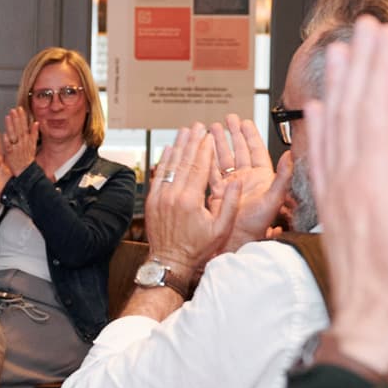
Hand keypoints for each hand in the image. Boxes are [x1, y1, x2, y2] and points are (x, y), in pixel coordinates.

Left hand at [2, 107, 37, 176]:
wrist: (26, 171)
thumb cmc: (27, 158)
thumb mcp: (33, 145)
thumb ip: (34, 133)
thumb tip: (37, 123)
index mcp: (27, 139)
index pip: (25, 126)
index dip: (22, 117)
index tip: (20, 109)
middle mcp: (22, 142)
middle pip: (19, 129)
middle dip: (16, 119)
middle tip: (13, 110)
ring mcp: (16, 148)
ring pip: (13, 135)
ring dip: (11, 126)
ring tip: (8, 117)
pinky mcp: (10, 154)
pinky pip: (9, 146)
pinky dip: (7, 140)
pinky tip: (5, 134)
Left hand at [143, 123, 241, 283]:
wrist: (169, 261)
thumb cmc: (197, 248)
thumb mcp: (220, 229)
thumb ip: (229, 204)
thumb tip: (236, 181)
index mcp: (191, 200)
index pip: (199, 167)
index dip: (205, 149)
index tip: (209, 136)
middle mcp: (173, 195)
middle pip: (184, 161)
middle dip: (192, 142)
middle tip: (197, 126)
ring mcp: (160, 197)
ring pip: (169, 165)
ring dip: (177, 146)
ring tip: (184, 131)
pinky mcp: (151, 201)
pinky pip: (158, 175)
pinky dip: (163, 161)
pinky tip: (167, 149)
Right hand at [206, 115, 293, 250]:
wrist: (237, 240)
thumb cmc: (257, 225)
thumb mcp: (273, 199)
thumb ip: (283, 176)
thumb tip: (290, 155)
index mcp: (261, 178)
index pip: (255, 150)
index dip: (250, 135)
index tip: (244, 122)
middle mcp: (246, 180)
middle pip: (238, 150)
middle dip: (233, 134)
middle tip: (227, 119)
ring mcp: (231, 185)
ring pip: (224, 158)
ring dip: (218, 143)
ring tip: (212, 129)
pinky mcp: (218, 193)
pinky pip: (212, 172)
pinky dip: (207, 160)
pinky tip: (202, 149)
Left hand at [303, 17, 387, 375]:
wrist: (373, 330)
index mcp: (377, 184)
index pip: (376, 111)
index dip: (381, 69)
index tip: (386, 33)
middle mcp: (350, 183)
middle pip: (352, 110)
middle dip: (361, 64)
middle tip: (369, 26)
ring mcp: (337, 196)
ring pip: (332, 127)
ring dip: (339, 86)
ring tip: (340, 51)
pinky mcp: (333, 210)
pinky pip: (320, 156)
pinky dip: (320, 127)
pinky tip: (320, 111)